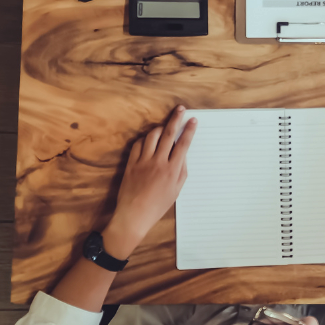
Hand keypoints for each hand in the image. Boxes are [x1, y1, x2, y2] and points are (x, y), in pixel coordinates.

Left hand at [103, 107, 196, 256]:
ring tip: (165, 127)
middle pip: (169, 134)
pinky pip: (138, 144)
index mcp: (172, 169)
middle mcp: (158, 162)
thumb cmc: (158, 205)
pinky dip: (144, 139)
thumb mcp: (177, 189)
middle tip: (180, 109)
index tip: (193, 120)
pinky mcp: (131, 163)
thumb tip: (183, 154)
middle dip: (176, 119)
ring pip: (152, 136)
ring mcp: (143, 161)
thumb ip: (182, 170)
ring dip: (160, 128)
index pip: (183, 144)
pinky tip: (149, 140)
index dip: (189, 130)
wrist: (135, 214)